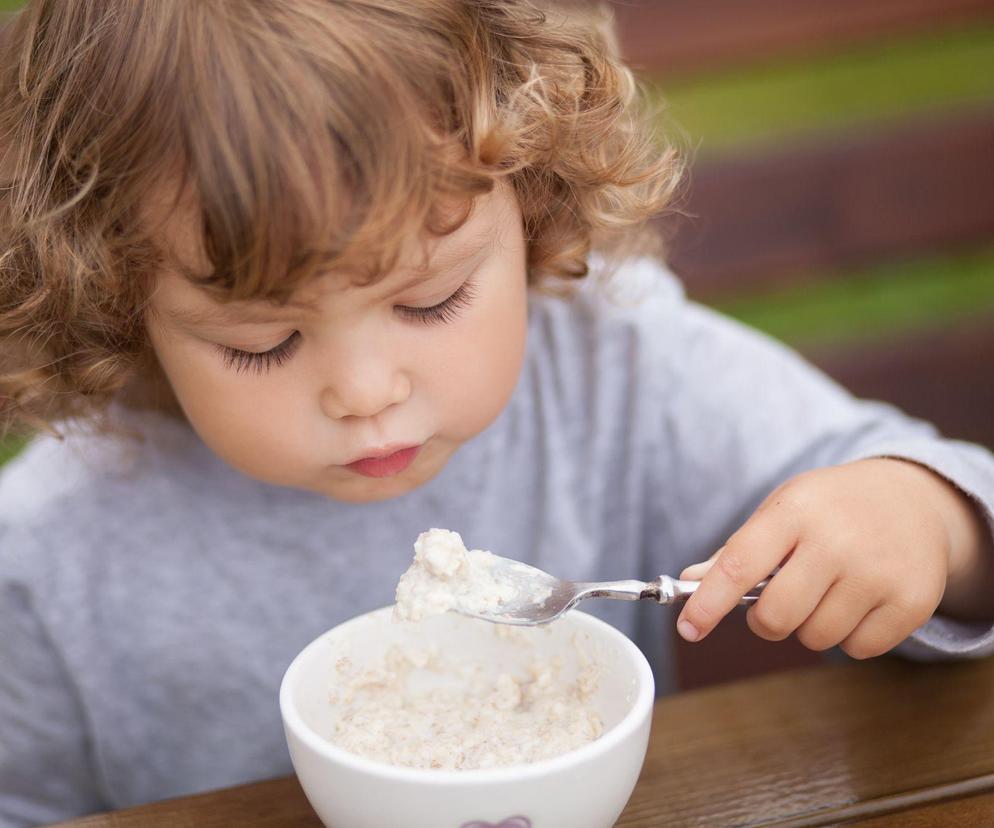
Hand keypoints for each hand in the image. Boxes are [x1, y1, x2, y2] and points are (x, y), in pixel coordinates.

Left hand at [676, 458, 990, 658]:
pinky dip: (851, 636)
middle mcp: (836, 540)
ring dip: (811, 627)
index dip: (707, 603)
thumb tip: (691, 582)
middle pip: (776, 617)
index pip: (738, 565)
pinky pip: (857, 649)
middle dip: (766, 622)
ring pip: (815, 638)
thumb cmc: (832, 508)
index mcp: (794, 511)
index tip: (688, 629)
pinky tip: (860, 602)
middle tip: (779, 602)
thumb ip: (737, 550)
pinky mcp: (911, 601)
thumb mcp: (782, 511)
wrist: (914, 499)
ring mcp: (877, 572)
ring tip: (827, 592)